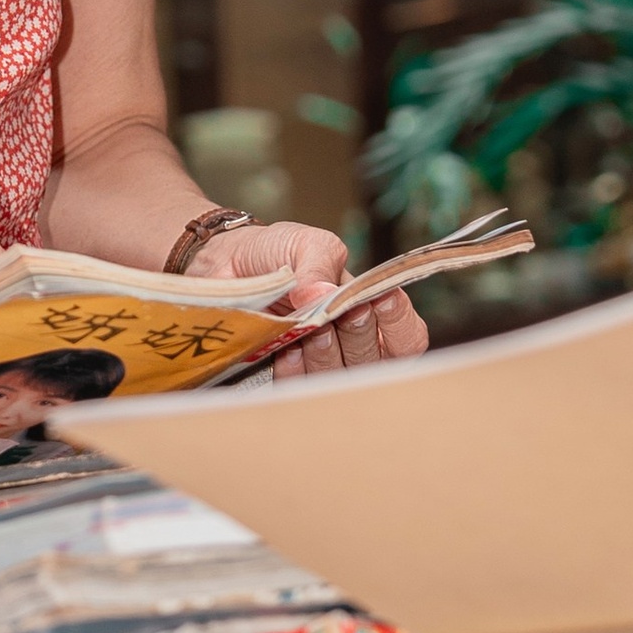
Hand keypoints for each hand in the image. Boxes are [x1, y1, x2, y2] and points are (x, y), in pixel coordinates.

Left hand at [184, 218, 427, 376]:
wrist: (225, 261)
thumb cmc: (276, 251)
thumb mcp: (307, 243)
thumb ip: (321, 265)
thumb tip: (324, 294)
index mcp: (368, 310)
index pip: (407, 338)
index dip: (400, 325)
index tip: (380, 300)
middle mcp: (350, 342)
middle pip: (376, 362)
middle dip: (360, 335)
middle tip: (338, 313)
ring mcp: (319, 362)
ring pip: (341, 378)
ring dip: (328, 353)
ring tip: (311, 327)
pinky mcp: (285, 375)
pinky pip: (301, 389)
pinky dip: (296, 370)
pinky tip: (286, 348)